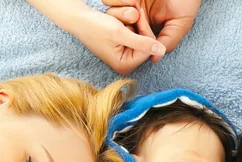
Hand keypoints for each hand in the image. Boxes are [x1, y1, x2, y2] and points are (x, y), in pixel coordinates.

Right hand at [27, 0, 165, 74]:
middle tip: (129, 15)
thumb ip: (142, 43)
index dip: (145, 32)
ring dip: (133, 24)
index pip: (149, 50)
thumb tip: (162, 51)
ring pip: (142, 37)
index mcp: (125, 66)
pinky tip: (118, 22)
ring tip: (118, 20)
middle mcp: (126, 64)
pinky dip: (129, 25)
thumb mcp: (120, 33)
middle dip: (139, 27)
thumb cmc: (96, 26)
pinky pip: (135, 34)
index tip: (136, 16)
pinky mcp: (124, 46)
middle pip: (147, 45)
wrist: (79, 18)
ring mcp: (125, 55)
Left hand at [104, 0, 201, 62]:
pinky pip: (109, 0)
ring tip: (136, 6)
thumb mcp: (180, 24)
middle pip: (119, 29)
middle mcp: (137, 17)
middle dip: (125, 28)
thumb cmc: (186, 2)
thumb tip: (154, 59)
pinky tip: (133, 0)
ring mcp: (129, 4)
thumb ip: (168, 41)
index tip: (142, 38)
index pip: (134, 40)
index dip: (134, 42)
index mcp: (148, 28)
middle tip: (138, 17)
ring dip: (121, 13)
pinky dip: (119, 1)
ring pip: (112, 15)